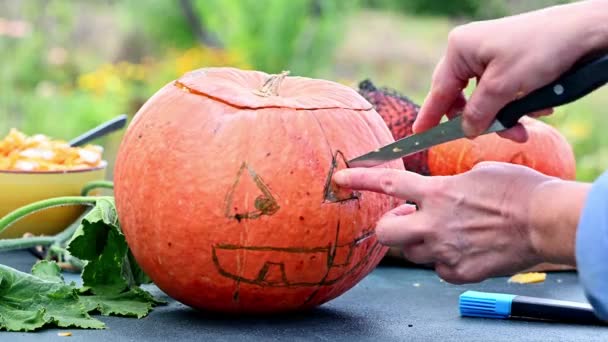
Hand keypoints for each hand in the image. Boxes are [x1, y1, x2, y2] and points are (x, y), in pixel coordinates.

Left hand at [333, 162, 588, 283]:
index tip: (340, 178)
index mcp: (438, 193)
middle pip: (385, 233)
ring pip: (412, 252)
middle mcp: (434, 224)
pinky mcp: (458, 272)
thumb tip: (442, 194)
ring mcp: (444, 251)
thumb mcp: (478, 172)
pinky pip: (438, 268)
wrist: (546, 221)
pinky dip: (445, 260)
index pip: (388, 183)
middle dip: (389, 227)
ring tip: (447, 232)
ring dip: (421, 242)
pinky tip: (466, 249)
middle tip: (407, 219)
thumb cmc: (518, 190)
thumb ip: (449, 185)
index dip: (360, 179)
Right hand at [414, 0, 607, 139]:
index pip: (438, 91)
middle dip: (485, 119)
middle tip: (504, 134)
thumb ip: (478, 114)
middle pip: (463, 97)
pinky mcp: (507, 59)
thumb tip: (465, 131)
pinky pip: (502, 90)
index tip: (418, 136)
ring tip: (529, 121)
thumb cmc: (540, 50)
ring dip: (506, 114)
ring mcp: (489, 54)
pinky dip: (517, 102)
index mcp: (459, 50)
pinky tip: (539, 104)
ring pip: (486, 97)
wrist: (585, 31)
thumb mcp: (504, 88)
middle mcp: (469, 51)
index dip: (430, 118)